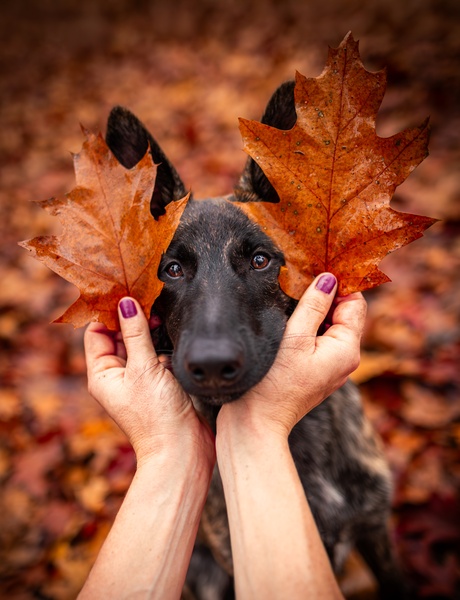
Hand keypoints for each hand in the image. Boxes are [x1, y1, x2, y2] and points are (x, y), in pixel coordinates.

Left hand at [84, 298, 214, 467]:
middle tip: (147, 300)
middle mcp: (118, 376)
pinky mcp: (160, 384)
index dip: (108, 313)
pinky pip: (157, 357)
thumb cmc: (157, 417)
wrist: (183, 451)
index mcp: (102, 374)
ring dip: (149, 331)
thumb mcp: (143, 368)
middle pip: (119, 337)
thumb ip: (135, 334)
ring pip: (140, 345)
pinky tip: (171, 339)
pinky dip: (163, 346)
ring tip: (160, 316)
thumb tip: (126, 304)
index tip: (124, 293)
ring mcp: (140, 380)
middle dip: (131, 319)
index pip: (97, 333)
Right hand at [218, 273, 366, 438]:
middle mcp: (344, 358)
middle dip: (325, 294)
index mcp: (347, 349)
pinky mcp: (313, 370)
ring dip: (313, 309)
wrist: (256, 423)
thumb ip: (314, 306)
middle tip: (298, 278)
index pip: (355, 303)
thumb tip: (329, 278)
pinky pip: (317, 339)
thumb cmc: (274, 383)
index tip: (318, 267)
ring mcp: (329, 365)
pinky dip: (306, 325)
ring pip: (328, 325)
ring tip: (288, 297)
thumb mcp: (295, 338)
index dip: (340, 283)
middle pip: (343, 313)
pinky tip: (286, 319)